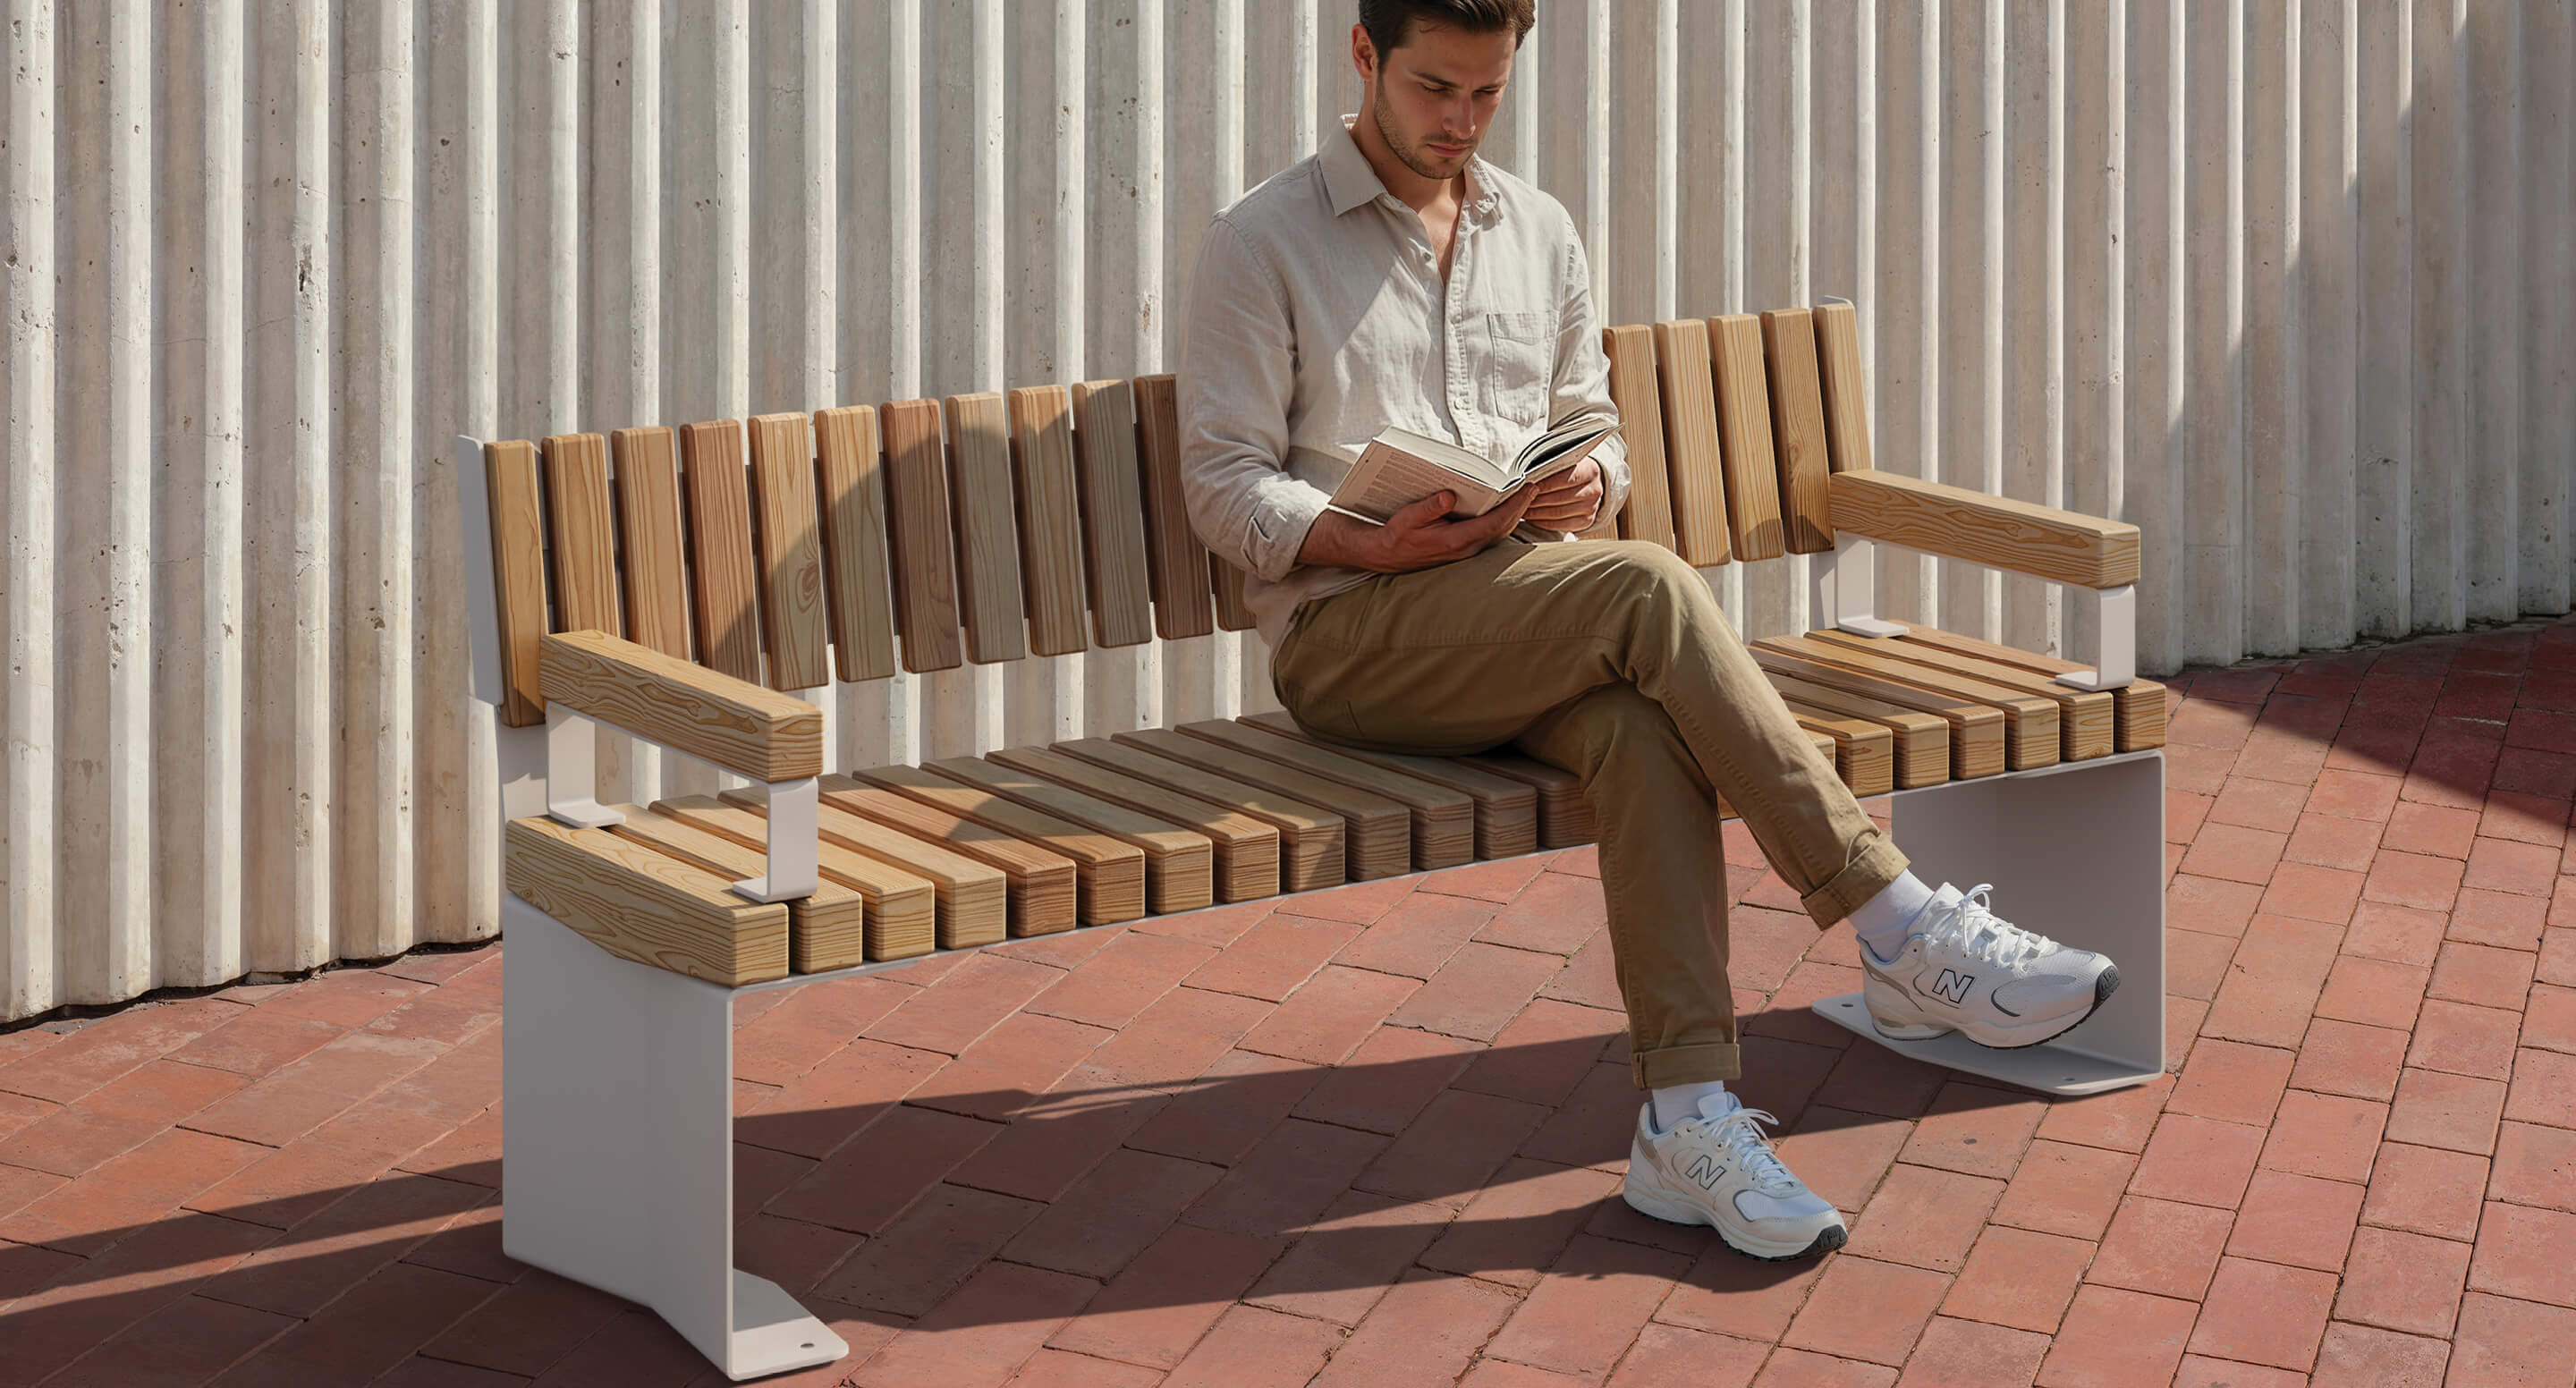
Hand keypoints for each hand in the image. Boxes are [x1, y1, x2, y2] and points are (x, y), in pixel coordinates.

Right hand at [1300, 486, 1538, 573]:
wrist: (1383, 556)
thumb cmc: (1394, 535)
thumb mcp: (1407, 518)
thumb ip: (1429, 507)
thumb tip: (1449, 494)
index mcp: (1455, 541)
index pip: (1495, 523)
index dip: (1515, 506)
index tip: (1530, 489)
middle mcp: (1465, 550)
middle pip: (1503, 528)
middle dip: (1520, 507)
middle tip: (1534, 486)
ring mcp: (1465, 552)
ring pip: (1498, 533)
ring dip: (1512, 514)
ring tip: (1523, 494)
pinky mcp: (1462, 550)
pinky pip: (1489, 534)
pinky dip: (1500, 519)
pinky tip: (1504, 506)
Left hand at [1523, 457, 1603, 531]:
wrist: (1586, 482)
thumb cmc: (1569, 469)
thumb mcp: (1564, 461)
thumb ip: (1551, 465)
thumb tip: (1529, 475)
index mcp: (1590, 470)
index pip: (1565, 479)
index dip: (1544, 484)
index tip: (1527, 486)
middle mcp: (1594, 490)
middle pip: (1560, 498)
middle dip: (1537, 500)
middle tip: (1520, 500)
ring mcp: (1591, 507)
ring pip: (1559, 513)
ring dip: (1537, 513)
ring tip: (1522, 509)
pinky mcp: (1586, 521)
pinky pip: (1561, 525)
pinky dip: (1543, 523)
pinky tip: (1532, 518)